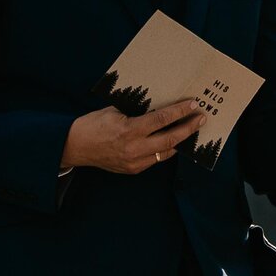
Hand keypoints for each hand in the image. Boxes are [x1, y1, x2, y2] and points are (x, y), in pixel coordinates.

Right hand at [62, 98, 205, 174]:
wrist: (75, 147)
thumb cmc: (93, 124)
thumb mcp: (115, 111)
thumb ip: (137, 112)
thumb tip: (158, 107)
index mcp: (129, 130)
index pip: (161, 120)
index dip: (179, 112)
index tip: (193, 105)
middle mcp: (134, 148)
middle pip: (170, 140)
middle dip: (188, 129)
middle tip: (200, 119)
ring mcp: (134, 162)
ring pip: (166, 152)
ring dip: (180, 141)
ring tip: (191, 130)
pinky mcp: (133, 170)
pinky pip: (155, 159)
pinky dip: (165, 150)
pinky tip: (172, 142)